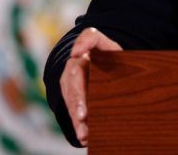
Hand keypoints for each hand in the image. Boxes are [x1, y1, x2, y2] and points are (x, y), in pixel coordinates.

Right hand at [58, 27, 121, 146]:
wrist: (103, 63)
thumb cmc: (107, 54)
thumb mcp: (105, 44)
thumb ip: (91, 39)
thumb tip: (75, 52)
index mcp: (78, 61)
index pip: (76, 73)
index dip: (78, 87)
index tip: (81, 100)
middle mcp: (71, 75)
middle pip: (73, 93)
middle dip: (78, 106)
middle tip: (83, 117)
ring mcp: (70, 88)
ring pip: (72, 106)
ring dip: (77, 121)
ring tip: (85, 134)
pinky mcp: (73, 100)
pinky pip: (74, 113)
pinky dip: (79, 126)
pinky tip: (85, 138)